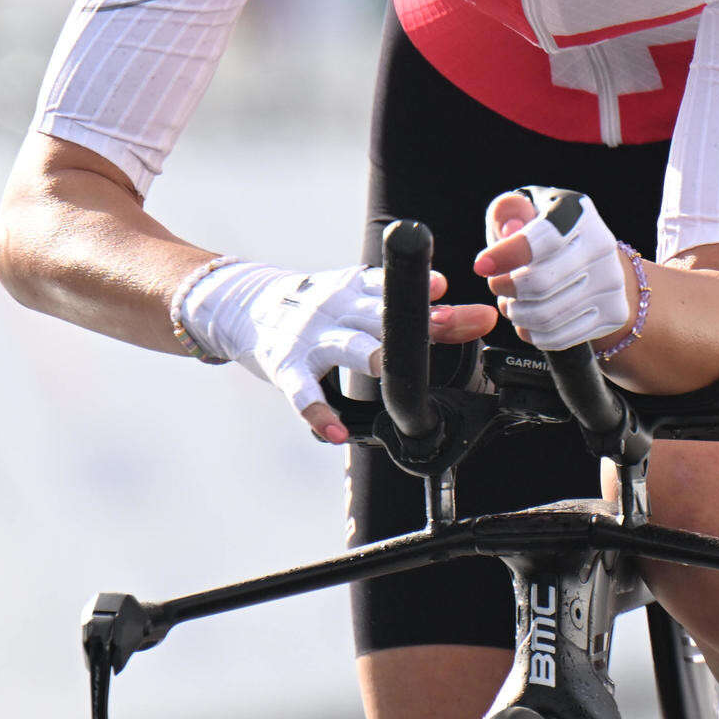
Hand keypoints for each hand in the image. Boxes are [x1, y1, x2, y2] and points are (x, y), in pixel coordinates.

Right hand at [179, 259, 494, 441]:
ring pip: (344, 346)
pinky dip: (317, 412)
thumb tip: (474, 312)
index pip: (395, 287)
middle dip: (415, 321)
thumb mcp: (359, 298)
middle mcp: (336, 306)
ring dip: (367, 355)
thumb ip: (415, 309)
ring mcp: (310, 335)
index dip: (423, 290)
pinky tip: (334, 432)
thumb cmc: (319, 306)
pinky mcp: (284, 364)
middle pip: (380, 314)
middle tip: (446, 326)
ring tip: (384, 368)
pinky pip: (301, 391)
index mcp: (358, 288)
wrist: (244, 302)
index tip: (445, 290)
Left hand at [475, 188, 635, 352]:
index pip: (543, 239)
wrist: (593, 262)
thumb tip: (509, 230)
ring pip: (547, 315)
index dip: (507, 255)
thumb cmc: (547, 235)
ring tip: (512, 303)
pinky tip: (529, 321)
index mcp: (578, 213)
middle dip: (506, 289)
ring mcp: (612, 281)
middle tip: (497, 285)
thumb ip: (508, 212)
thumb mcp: (524, 211)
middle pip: (540, 283)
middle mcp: (602, 245)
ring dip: (517, 314)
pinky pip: (560, 337)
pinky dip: (534, 333)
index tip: (482, 267)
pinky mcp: (614, 313)